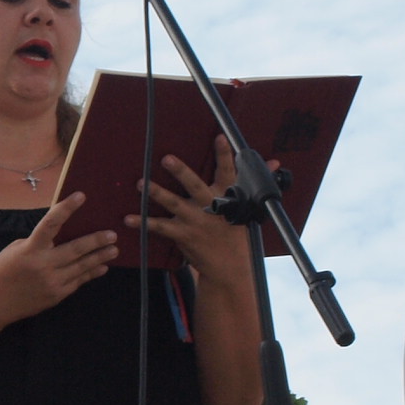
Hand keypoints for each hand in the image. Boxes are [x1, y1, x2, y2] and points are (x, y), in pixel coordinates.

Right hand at [0, 195, 117, 322]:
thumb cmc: (1, 272)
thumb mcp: (15, 250)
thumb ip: (38, 243)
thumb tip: (60, 238)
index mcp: (30, 249)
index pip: (50, 223)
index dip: (66, 208)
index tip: (81, 196)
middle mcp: (43, 265)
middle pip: (76, 249)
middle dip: (96, 241)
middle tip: (112, 234)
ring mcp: (51, 282)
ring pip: (82, 267)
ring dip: (99, 257)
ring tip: (113, 250)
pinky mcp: (56, 295)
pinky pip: (78, 281)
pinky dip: (90, 273)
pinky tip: (101, 267)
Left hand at [129, 139, 257, 291]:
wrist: (229, 266)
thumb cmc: (237, 233)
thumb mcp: (248, 207)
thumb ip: (255, 183)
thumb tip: (275, 163)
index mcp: (228, 197)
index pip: (229, 172)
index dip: (225, 155)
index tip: (220, 137)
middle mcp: (210, 207)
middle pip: (195, 185)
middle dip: (180, 172)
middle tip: (166, 158)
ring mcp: (195, 221)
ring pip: (173, 203)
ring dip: (156, 193)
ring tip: (141, 183)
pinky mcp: (182, 234)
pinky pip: (160, 227)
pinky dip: (143, 223)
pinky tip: (129, 218)